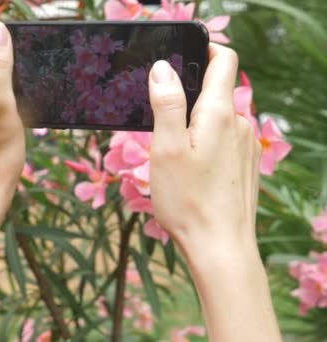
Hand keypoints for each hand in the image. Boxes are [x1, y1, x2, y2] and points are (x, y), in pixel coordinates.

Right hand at [148, 44, 260, 252]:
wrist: (220, 246)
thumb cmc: (188, 201)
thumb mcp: (166, 148)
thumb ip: (166, 104)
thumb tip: (163, 67)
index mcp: (218, 113)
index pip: (224, 60)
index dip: (205, 48)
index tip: (180, 56)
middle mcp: (239, 123)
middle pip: (216, 90)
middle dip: (187, 97)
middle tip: (160, 123)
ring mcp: (246, 145)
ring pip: (217, 118)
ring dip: (194, 124)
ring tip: (173, 154)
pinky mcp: (246, 163)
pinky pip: (225, 139)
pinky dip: (206, 142)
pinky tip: (192, 170)